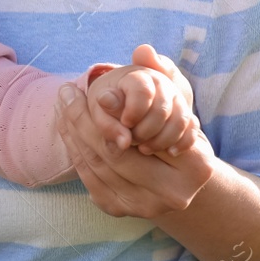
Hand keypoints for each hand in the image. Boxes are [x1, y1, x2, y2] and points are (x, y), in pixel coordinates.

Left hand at [55, 80, 215, 219]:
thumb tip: (142, 50)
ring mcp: (146, 208)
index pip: (144, 133)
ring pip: (97, 165)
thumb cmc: (177, 129)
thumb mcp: (177, 100)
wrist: (175, 175)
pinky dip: (74, 150)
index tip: (90, 88)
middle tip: (65, 93)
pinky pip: (88, 177)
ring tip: (61, 104)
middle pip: (116, 152)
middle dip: (84, 120)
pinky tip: (65, 127)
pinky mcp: (120, 211)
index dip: (113, 110)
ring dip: (73, 132)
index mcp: (198, 166)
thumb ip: (163, 75)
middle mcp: (175, 194)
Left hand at [84, 44, 197, 156]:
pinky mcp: (186, 114)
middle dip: (144, 131)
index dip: (133, 112)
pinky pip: (193, 129)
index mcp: (137, 76)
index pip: (142, 91)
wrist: (125, 98)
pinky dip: (183, 143)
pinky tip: (170, 153)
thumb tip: (123, 143)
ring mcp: (177, 98)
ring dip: (162, 140)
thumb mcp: (100, 110)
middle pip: (162, 109)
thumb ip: (107, 123)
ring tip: (144, 149)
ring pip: (180, 120)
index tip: (124, 124)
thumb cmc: (108, 104)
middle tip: (131, 140)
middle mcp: (162, 83)